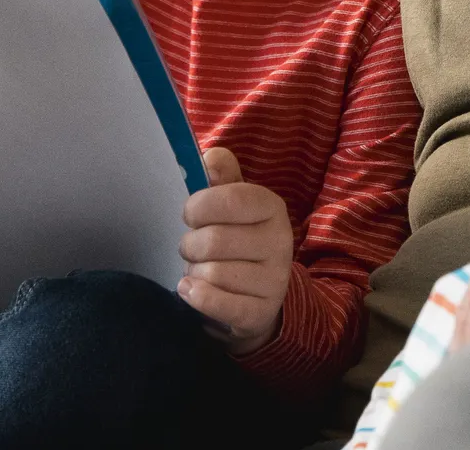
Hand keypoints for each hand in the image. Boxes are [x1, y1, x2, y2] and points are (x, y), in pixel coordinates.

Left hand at [178, 147, 292, 354]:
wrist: (258, 296)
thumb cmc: (236, 240)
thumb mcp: (232, 204)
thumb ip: (220, 176)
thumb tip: (209, 157)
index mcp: (272, 207)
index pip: (233, 199)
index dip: (200, 206)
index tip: (188, 215)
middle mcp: (281, 241)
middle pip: (215, 240)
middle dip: (190, 246)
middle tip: (191, 248)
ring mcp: (275, 280)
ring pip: (213, 273)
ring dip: (194, 273)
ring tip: (200, 270)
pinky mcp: (261, 312)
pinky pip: (219, 304)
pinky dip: (197, 297)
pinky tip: (190, 290)